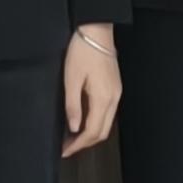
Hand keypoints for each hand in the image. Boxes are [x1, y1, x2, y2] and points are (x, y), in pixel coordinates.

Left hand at [61, 24, 122, 154]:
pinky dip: (96, 122)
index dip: (78, 145)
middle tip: (67, 147)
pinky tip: (83, 121)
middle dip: (85, 144)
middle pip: (102, 132)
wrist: (96, 32)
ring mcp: (116, 93)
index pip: (92, 131)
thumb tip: (74, 127)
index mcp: (103, 98)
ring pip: (106, 124)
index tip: (65, 150)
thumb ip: (72, 105)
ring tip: (73, 137)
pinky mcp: (115, 88)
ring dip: (90, 134)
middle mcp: (113, 98)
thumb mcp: (71, 78)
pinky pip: (108, 113)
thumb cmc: (82, 51)